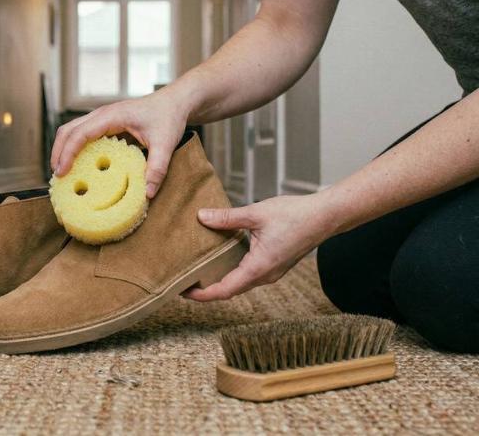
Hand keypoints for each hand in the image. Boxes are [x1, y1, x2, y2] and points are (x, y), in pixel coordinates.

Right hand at [51, 91, 189, 197]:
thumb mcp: (165, 144)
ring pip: (72, 130)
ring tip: (62, 172)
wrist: (175, 101)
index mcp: (112, 116)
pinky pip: (83, 133)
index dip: (67, 152)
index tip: (61, 172)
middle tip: (57, 176)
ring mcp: (102, 117)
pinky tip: (78, 165)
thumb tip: (147, 193)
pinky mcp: (106, 123)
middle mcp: (102, 114)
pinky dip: (74, 147)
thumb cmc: (169, 117)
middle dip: (58, 152)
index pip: (80, 133)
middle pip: (68, 130)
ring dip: (63, 149)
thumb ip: (157, 168)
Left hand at [184, 193, 337, 300]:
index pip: (224, 290)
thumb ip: (227, 218)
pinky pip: (249, 275)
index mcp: (259, 268)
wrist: (326, 216)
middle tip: (184, 281)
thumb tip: (201, 217)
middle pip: (230, 290)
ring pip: (240, 283)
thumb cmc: (295, 215)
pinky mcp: (275, 265)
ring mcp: (271, 272)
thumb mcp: (256, 213)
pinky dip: (232, 271)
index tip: (184, 292)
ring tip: (198, 271)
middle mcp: (265, 276)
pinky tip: (221, 259)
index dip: (202, 294)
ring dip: (220, 280)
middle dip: (207, 289)